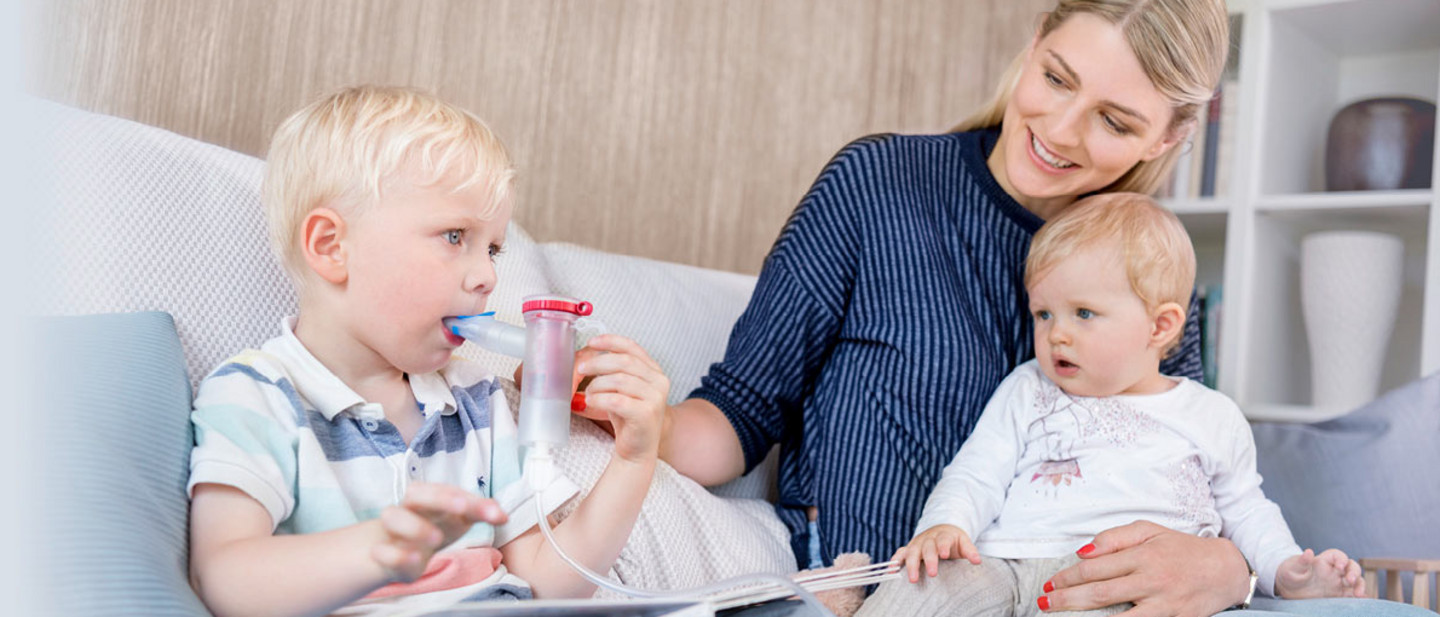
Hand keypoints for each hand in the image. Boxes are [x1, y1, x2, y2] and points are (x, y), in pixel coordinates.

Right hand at [370, 483, 507, 582]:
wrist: (396, 549)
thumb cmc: (433, 527)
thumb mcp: (458, 519)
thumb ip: (479, 513)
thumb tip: (504, 515)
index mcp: (431, 497)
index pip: (449, 490)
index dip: (473, 500)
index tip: (497, 515)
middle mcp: (410, 508)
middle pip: (416, 493)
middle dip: (440, 498)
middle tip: (463, 508)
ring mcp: (393, 530)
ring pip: (393, 516)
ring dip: (414, 526)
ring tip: (437, 539)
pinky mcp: (382, 553)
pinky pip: (381, 550)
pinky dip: (395, 554)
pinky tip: (415, 558)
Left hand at [573, 334, 669, 463]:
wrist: (637, 451)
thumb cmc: (627, 418)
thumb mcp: (622, 389)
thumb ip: (613, 371)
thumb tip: (587, 356)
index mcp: (654, 372)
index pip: (632, 348)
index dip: (611, 341)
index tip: (592, 342)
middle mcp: (659, 382)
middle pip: (624, 361)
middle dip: (598, 363)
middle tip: (581, 369)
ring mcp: (655, 398)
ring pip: (619, 380)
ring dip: (597, 384)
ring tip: (589, 393)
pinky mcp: (646, 414)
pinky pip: (616, 399)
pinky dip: (599, 399)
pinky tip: (592, 402)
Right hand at [891, 524, 981, 582]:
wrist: (941, 529)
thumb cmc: (953, 540)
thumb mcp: (963, 542)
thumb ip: (970, 551)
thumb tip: (978, 561)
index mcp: (943, 536)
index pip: (943, 540)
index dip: (943, 546)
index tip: (944, 554)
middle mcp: (928, 539)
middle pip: (927, 548)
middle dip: (928, 560)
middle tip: (932, 574)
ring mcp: (917, 543)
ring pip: (912, 552)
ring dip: (911, 565)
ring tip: (912, 579)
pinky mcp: (909, 548)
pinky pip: (900, 553)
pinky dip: (895, 561)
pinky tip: (891, 570)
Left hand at [1043, 520, 1247, 616]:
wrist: (1226, 570)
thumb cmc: (1182, 549)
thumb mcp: (1150, 531)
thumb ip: (1115, 538)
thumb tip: (1083, 551)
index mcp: (1142, 554)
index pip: (1095, 567)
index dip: (1068, 576)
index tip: (1050, 583)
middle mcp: (1151, 578)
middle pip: (1100, 592)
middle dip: (1067, 599)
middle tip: (1044, 602)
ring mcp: (1163, 602)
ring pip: (1117, 615)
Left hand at [1276, 548, 1364, 598]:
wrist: (1288, 589)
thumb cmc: (1290, 574)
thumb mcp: (1292, 568)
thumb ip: (1301, 561)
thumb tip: (1308, 552)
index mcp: (1324, 561)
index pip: (1338, 556)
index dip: (1342, 559)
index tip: (1339, 566)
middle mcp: (1334, 571)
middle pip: (1351, 567)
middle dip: (1354, 572)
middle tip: (1349, 580)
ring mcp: (1338, 582)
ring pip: (1356, 581)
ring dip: (1360, 585)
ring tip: (1359, 594)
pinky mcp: (1338, 595)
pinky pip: (1352, 594)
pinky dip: (1359, 597)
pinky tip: (1362, 601)